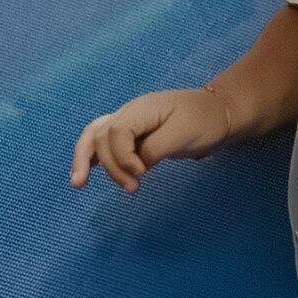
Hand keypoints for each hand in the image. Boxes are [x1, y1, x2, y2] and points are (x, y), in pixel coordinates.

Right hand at [70, 87, 235, 191]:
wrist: (220, 113)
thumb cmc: (205, 121)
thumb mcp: (183, 134)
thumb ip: (155, 148)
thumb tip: (138, 164)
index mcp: (141, 109)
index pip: (115, 132)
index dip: (122, 156)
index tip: (142, 173)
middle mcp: (130, 113)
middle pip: (101, 137)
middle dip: (110, 166)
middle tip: (133, 189)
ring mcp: (129, 122)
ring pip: (94, 138)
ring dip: (85, 160)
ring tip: (78, 184)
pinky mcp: (134, 135)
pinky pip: (104, 143)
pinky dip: (91, 157)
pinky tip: (84, 173)